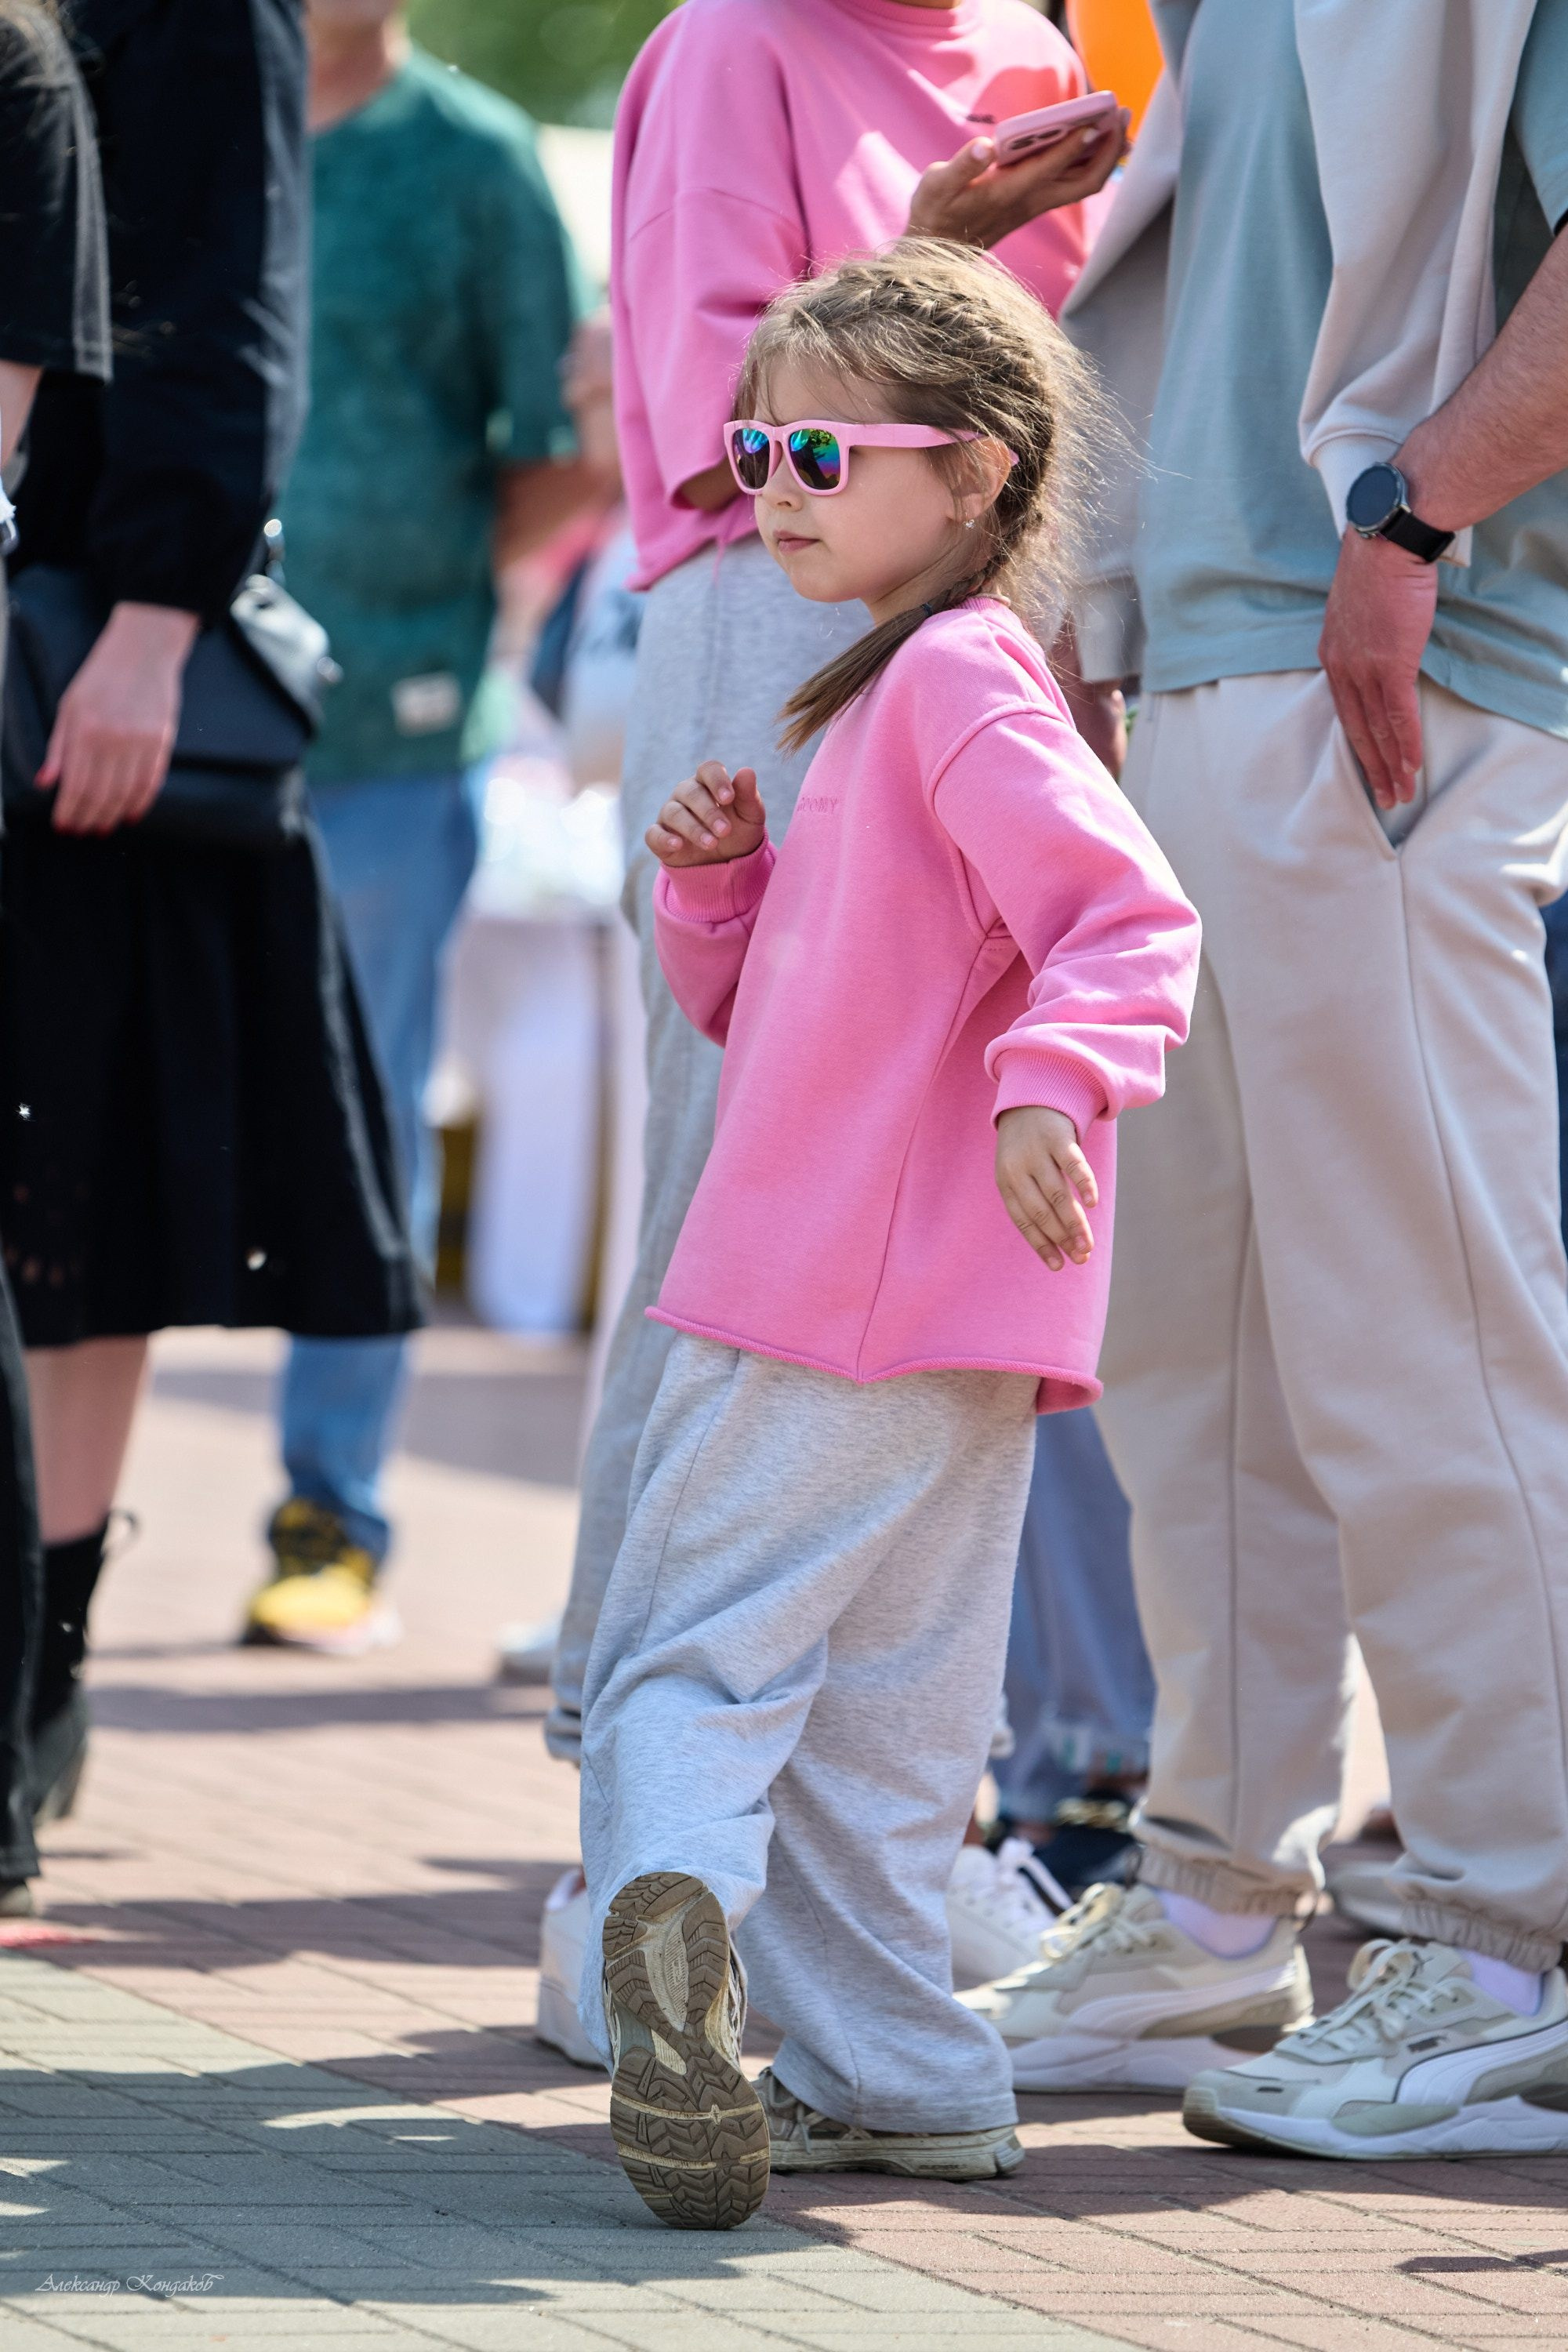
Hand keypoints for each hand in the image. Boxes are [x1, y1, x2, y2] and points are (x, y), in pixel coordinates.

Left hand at [39, 601, 198, 833]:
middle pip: (99, 795)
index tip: (63, 825)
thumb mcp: (69, 706)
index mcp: (85, 731)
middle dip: (88, 818)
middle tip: (82, 831)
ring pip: (124, 794)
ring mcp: (140, 743)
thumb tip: (46, 782)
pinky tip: (130, 815)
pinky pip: (150, 782)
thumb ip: (58, 747)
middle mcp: (113, 741)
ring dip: (112, 815)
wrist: (143, 651)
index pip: (75, 784)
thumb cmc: (101, 676)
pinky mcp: (162, 742)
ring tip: (103, 827)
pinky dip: (140, 803)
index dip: (68, 810)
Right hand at [646, 761, 766, 867]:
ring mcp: (670, 814)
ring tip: (712, 843)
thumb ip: (748, 795)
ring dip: (693, 829)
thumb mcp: (750, 816)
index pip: (708, 769)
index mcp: (708, 783)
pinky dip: (664, 838)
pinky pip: (654, 834)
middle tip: (725, 831)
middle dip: (709, 812)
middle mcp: (685, 794)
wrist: (727, 862)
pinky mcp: (659, 836)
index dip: (717, 780)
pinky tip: (678, 845)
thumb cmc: (738, 832)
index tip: (728, 798)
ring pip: (674, 813)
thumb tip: (747, 771)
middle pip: (690, 792)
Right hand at [908, 116, 1128, 248]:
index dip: (1074, 143)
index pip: (1050, 167)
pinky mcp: (1034, 204)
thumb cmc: (934, 212)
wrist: (935, 250)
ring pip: (1084, 185)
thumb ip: (962, 166)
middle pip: (1085, 182)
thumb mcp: (937, 185)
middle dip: (1108, 150)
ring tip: (1121, 123)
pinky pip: (1074, 184)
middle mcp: (1029, 202)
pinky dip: (1091, 162)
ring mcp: (1035, 205)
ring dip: (1106, 156)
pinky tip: (1098, 141)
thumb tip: (985, 146)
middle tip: (1123, 114)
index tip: (1094, 118)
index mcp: (1007, 193)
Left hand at [995, 1105, 1097, 1271]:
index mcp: (1007, 1182)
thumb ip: (1034, 1201)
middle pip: (1042, 1212)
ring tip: (1088, 1244)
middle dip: (1062, 1239)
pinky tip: (1093, 1203)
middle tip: (1082, 1258)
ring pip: (1057, 1194)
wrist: (1030, 1098)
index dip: (1041, 1245)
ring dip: (1075, 1223)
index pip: (1023, 1221)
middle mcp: (1018, 1169)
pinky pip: (1072, 1164)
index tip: (1059, 1266)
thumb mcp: (1019, 1172)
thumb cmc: (1027, 1147)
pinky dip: (1083, 1184)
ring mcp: (1037, 1152)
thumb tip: (1059, 1243)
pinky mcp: (1058, 1137)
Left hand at [1318, 529, 1438, 809]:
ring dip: (1392, 766)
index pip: (1345, 711)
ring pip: (1378, 729)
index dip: (1359, 744)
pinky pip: (1398, 714)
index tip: (1368, 768)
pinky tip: (1411, 766)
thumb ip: (1363, 637)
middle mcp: (1342, 667)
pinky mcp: (1390, 663)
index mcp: (1332, 655)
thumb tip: (1380, 649)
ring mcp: (1365, 668)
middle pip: (1358, 730)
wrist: (1386, 541)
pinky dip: (1405, 743)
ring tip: (1401, 794)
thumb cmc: (1377, 567)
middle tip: (1385, 798)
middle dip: (1372, 768)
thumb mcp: (1359, 608)